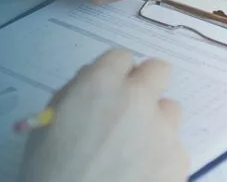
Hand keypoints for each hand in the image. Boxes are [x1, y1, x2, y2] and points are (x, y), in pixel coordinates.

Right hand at [18, 49, 188, 181]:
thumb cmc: (49, 173)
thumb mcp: (47, 124)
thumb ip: (75, 94)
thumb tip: (93, 83)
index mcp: (100, 84)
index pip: (120, 57)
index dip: (113, 75)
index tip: (106, 94)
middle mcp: (137, 98)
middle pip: (158, 70)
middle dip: (145, 86)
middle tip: (128, 113)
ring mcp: (163, 129)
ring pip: (169, 111)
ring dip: (154, 124)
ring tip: (132, 153)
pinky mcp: (179, 160)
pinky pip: (174, 148)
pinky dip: (161, 159)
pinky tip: (140, 176)